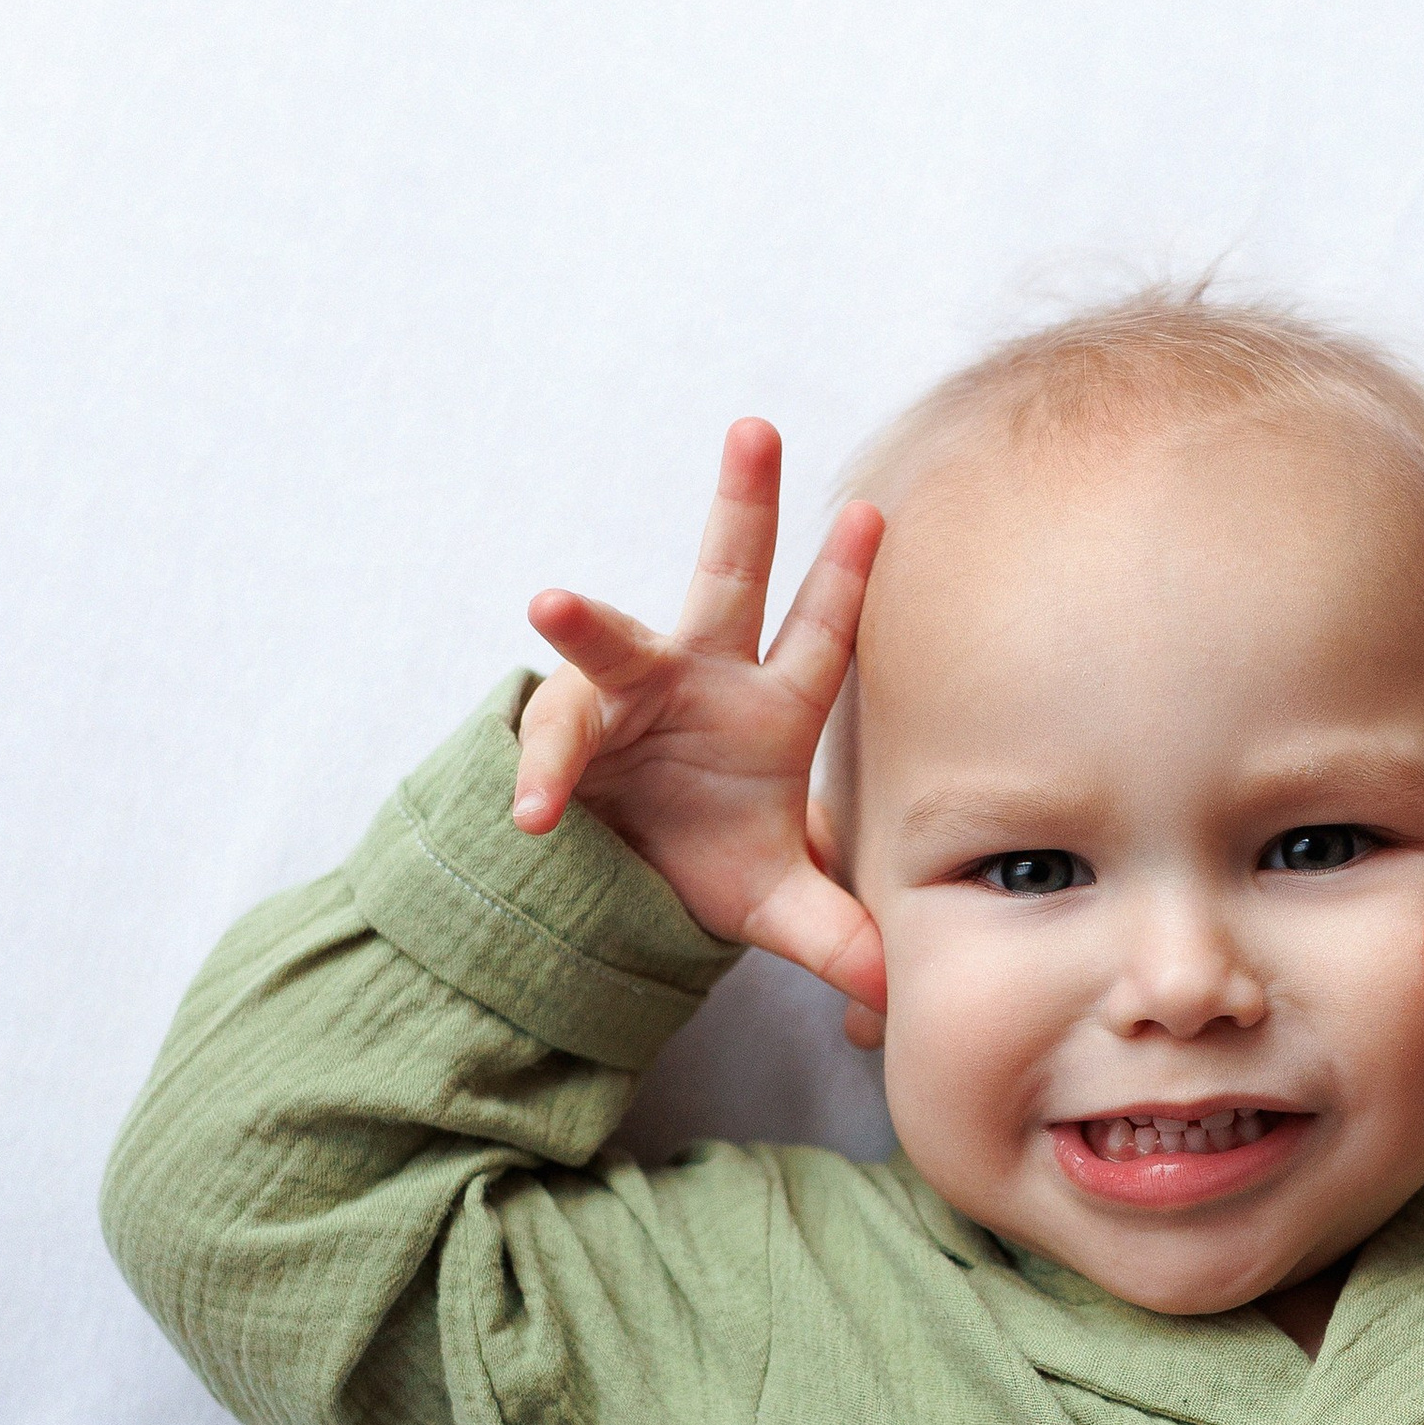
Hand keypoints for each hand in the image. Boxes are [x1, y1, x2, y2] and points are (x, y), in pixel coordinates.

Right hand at [513, 419, 885, 1013]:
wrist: (620, 876)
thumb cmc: (706, 858)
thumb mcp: (773, 904)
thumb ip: (835, 937)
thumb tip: (892, 995)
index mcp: (772, 707)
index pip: (820, 637)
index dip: (847, 579)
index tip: (874, 514)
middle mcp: (702, 677)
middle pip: (727, 578)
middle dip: (742, 505)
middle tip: (757, 429)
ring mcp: (629, 695)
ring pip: (610, 644)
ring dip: (582, 623)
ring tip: (548, 604)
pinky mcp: (565, 733)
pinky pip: (551, 748)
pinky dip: (539, 781)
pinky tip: (531, 820)